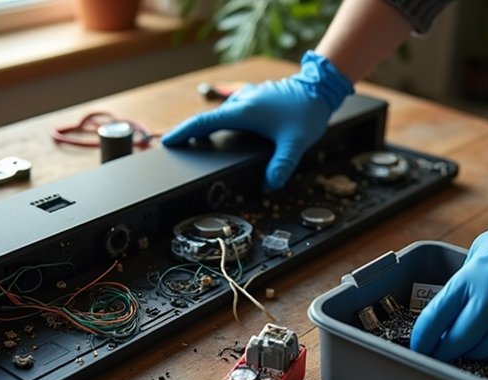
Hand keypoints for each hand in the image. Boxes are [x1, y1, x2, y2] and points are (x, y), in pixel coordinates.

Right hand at [161, 51, 352, 188]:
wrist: (319, 88)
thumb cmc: (307, 112)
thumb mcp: (295, 143)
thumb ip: (282, 166)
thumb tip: (271, 184)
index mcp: (242, 111)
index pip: (203, 122)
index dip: (183, 132)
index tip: (168, 141)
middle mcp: (241, 102)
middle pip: (208, 119)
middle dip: (192, 133)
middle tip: (180, 148)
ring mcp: (247, 98)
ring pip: (220, 114)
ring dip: (209, 127)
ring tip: (200, 142)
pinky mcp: (255, 98)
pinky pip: (232, 110)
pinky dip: (223, 121)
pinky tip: (229, 131)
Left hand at [410, 166, 487, 361]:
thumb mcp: (480, 253)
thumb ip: (463, 283)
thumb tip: (442, 321)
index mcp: (475, 274)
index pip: (437, 316)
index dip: (424, 338)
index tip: (420, 348)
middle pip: (463, 341)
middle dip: (449, 351)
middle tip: (445, 354)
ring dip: (481, 352)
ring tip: (478, 344)